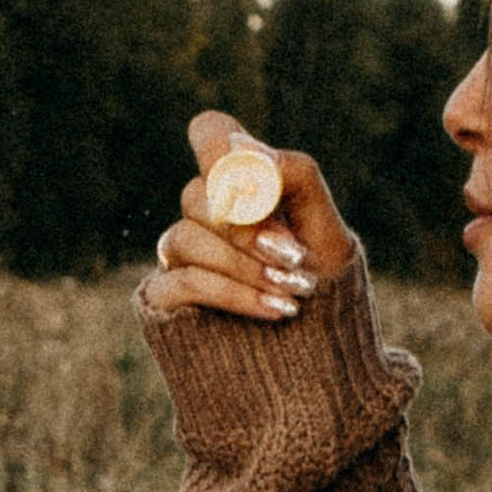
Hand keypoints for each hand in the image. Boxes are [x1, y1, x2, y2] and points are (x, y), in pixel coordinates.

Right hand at [144, 110, 356, 325]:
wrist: (316, 357)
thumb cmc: (323, 287)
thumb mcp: (325, 227)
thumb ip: (294, 176)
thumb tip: (243, 151)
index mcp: (243, 186)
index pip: (210, 134)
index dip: (217, 146)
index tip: (251, 181)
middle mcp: (206, 216)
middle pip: (197, 194)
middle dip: (247, 226)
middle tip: (292, 253)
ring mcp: (181, 257)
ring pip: (186, 239)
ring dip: (245, 265)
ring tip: (293, 289)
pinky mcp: (166, 298)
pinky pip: (182, 281)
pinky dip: (232, 293)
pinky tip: (274, 309)